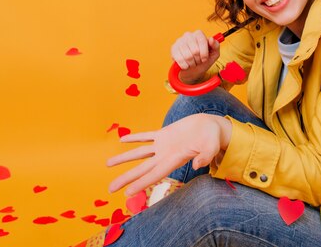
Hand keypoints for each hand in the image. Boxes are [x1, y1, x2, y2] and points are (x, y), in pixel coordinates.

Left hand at [107, 114, 231, 195]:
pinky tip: (123, 139)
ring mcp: (163, 145)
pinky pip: (146, 136)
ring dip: (124, 158)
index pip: (154, 175)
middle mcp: (165, 155)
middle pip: (142, 169)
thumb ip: (206, 157)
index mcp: (175, 160)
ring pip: (139, 153)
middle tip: (110, 189)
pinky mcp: (164, 133)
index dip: (141, 184)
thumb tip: (198, 166)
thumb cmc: (213, 139)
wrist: (212, 127)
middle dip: (126, 178)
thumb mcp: (211, 147)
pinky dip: (135, 137)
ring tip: (108, 164)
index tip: (127, 193)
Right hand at [170, 30, 219, 83]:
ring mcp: (179, 41)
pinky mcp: (173, 48)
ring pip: (187, 56)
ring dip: (192, 64)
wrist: (192, 69)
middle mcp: (188, 35)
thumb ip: (216, 46)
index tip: (204, 59)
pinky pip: (179, 59)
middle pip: (195, 50)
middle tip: (198, 61)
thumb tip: (211, 39)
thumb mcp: (213, 54)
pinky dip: (185, 66)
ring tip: (192, 63)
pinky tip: (186, 65)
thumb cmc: (203, 60)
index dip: (204, 53)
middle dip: (198, 60)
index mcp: (199, 34)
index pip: (202, 41)